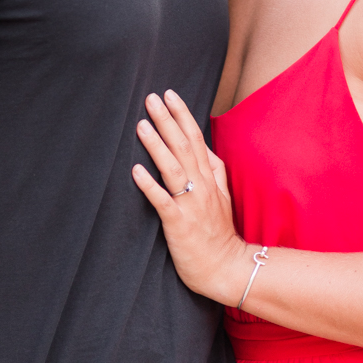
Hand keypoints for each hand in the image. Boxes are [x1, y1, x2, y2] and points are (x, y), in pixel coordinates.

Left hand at [132, 90, 252, 304]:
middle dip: (167, 120)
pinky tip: (136, 171)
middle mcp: (201, 186)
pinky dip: (149, 185)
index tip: (169, 94)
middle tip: (151, 98)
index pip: (196, 138)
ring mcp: (191, 204)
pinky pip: (163, 201)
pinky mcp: (179, 223)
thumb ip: (213, 168)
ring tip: (142, 125)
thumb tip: (202, 145)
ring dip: (156, 145)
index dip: (182, 115)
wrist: (227, 268)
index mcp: (209, 177)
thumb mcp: (222, 194)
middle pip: (183, 146)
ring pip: (172, 168)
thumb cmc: (219, 233)